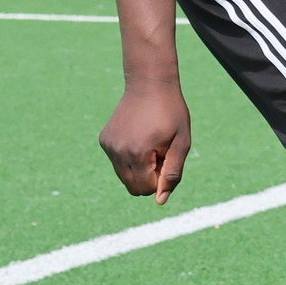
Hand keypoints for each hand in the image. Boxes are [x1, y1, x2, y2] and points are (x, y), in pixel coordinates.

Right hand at [100, 80, 191, 203]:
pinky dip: (128, 158)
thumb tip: (159, 200)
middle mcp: (118, 151)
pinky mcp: (104, 140)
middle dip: (148, 177)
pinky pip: (117, 163)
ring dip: (138, 169)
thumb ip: (172, 173)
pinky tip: (137, 136)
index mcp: (138, 153)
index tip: (166, 156)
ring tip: (149, 144)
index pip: (147, 188)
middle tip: (159, 152)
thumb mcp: (181, 142)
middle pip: (133, 187)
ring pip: (124, 177)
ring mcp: (108, 146)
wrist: (149, 84)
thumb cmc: (171, 112)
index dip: (161, 177)